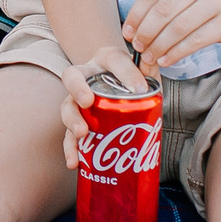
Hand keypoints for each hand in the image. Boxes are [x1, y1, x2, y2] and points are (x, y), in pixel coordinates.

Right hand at [57, 44, 148, 168]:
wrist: (121, 88)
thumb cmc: (134, 80)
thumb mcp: (146, 72)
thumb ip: (150, 69)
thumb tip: (153, 61)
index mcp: (107, 60)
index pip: (114, 59)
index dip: (126, 72)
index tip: (140, 88)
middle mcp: (87, 76)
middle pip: (73, 76)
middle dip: (77, 89)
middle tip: (87, 102)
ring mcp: (78, 99)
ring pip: (67, 106)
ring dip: (72, 120)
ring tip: (81, 133)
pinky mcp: (78, 122)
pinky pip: (69, 134)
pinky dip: (70, 149)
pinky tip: (74, 162)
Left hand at [121, 0, 220, 76]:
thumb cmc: (211, 0)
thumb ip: (165, 1)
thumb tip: (134, 28)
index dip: (136, 16)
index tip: (128, 33)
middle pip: (162, 11)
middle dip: (146, 33)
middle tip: (139, 48)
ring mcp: (216, 1)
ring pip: (177, 28)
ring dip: (160, 46)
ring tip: (151, 57)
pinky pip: (194, 40)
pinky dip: (176, 52)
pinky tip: (167, 59)